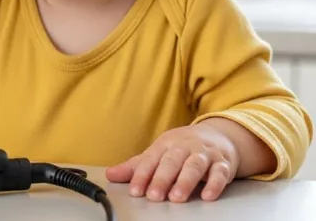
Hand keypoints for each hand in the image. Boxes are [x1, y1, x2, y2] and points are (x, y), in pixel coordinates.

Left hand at [105, 121, 239, 202]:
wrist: (218, 135)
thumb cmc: (183, 147)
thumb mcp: (158, 153)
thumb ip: (136, 167)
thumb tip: (110, 175)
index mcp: (165, 144)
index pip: (150, 159)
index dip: (142, 175)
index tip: (135, 191)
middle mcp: (184, 146)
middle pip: (172, 161)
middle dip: (162, 179)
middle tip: (154, 196)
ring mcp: (204, 154)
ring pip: (194, 165)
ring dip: (185, 181)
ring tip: (176, 197)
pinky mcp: (223, 163)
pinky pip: (220, 173)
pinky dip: (214, 184)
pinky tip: (207, 196)